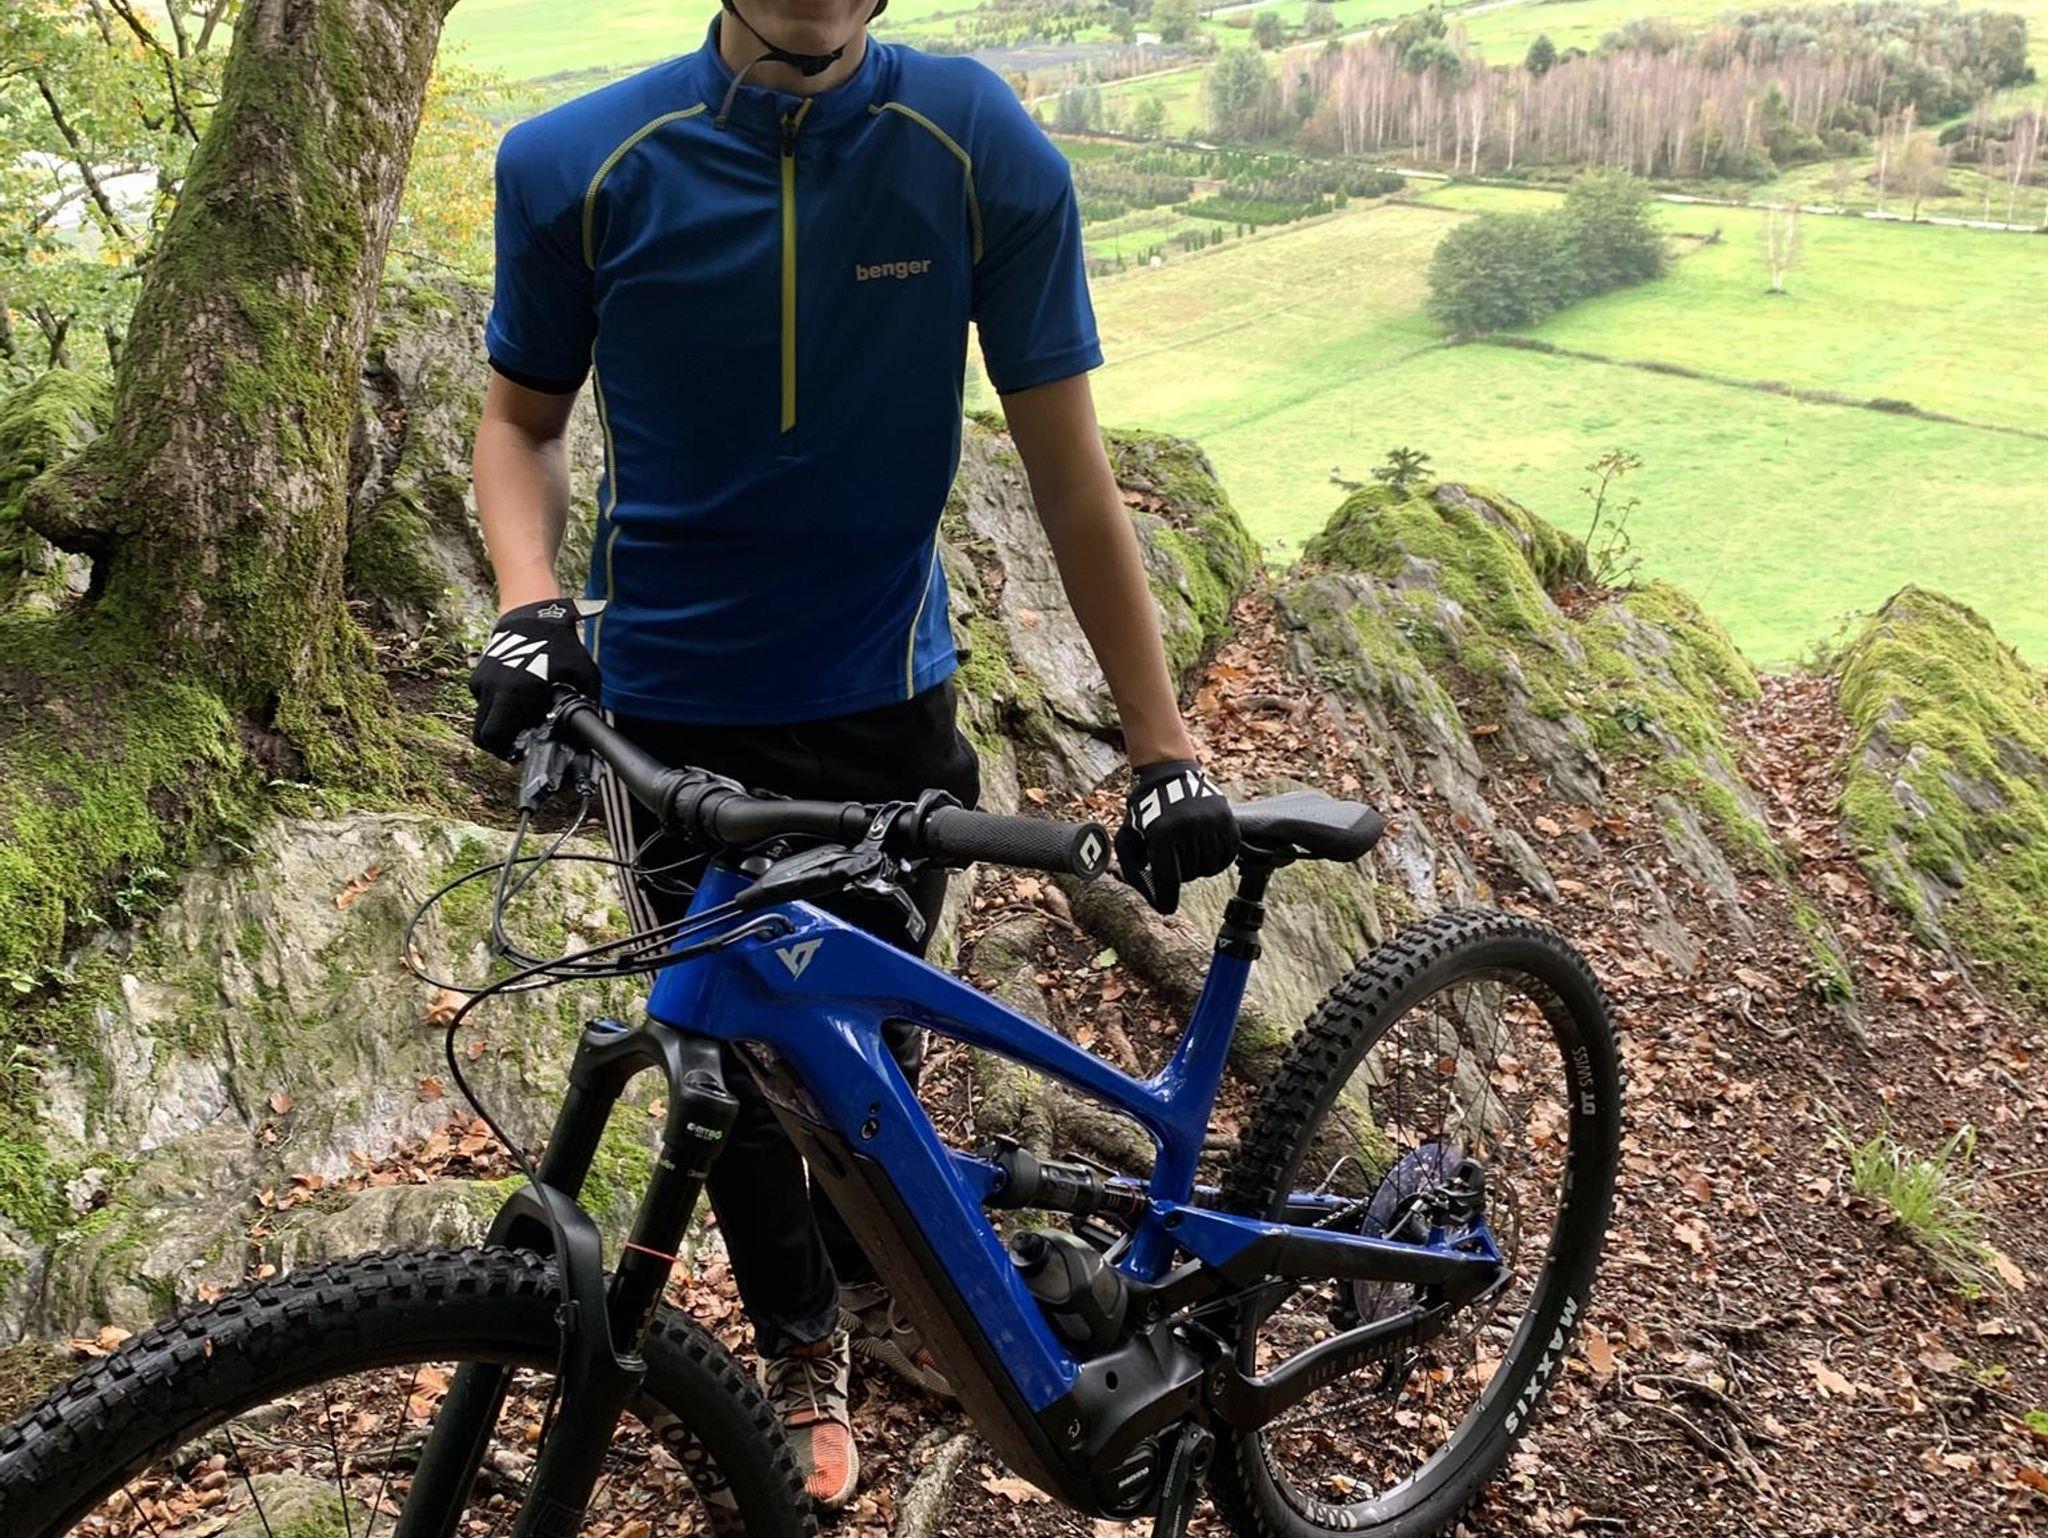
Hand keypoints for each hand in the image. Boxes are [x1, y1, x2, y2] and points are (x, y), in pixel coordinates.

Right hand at [468, 597, 600, 758]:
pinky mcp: (477, 675)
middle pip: (482, 735)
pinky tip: (515, 699)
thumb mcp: (583, 677)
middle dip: (499, 744)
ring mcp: (481, 681)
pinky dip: (495, 707)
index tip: (520, 752)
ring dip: (497, 725)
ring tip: (520, 719)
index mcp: (514, 693)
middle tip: (518, 744)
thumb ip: (584, 707)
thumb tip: (588, 737)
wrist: (532, 614)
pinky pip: (482, 702)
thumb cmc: (561, 646)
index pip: (495, 737)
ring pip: (482, 719)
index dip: (506, 751)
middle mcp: (492, 688)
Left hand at [1115, 759, 1238, 915]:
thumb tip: (1154, 897)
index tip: (1167, 907)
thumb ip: (1132, 869)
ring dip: (1197, 866)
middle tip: (1172, 857)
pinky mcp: (1228, 821)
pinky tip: (1204, 849)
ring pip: (1208, 869)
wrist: (1169, 774)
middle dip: (1178, 872)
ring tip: (1186, 850)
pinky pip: (1227, 856)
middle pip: (1188, 876)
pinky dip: (1216, 859)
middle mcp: (1189, 829)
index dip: (1166, 899)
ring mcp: (1212, 824)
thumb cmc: (1145, 810)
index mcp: (1163, 834)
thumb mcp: (1127, 836)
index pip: (1168, 881)